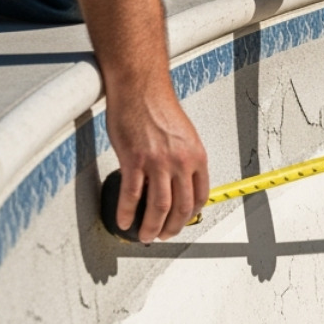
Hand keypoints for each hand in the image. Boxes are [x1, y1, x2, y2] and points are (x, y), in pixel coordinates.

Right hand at [105, 79, 208, 241]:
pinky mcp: (134, 161)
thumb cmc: (158, 107)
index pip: (200, 196)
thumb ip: (185, 159)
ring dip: (150, 227)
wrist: (140, 88)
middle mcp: (180, 162)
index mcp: (196, 157)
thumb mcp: (184, 135)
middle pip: (180, 207)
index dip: (191, 215)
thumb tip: (180, 181)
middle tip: (163, 235)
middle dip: (172, 227)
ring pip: (157, 207)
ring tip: (144, 235)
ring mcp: (157, 163)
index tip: (182, 222)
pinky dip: (126, 212)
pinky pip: (130, 195)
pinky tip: (123, 221)